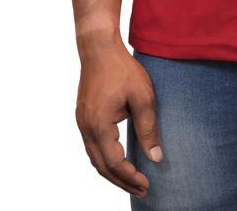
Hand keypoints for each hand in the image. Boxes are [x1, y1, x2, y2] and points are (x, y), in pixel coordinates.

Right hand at [75, 35, 163, 198]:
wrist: (99, 47)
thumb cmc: (122, 68)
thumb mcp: (142, 97)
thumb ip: (148, 129)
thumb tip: (155, 158)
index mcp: (99, 126)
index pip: (115, 163)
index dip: (131, 177)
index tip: (147, 184)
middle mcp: (86, 128)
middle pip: (102, 166)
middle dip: (122, 181)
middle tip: (142, 189)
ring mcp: (82, 123)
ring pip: (95, 158)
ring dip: (112, 172)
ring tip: (132, 179)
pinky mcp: (83, 116)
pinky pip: (92, 146)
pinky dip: (105, 158)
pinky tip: (118, 159)